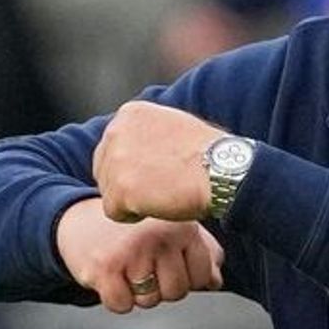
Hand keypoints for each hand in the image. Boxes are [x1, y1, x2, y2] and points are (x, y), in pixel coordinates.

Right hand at [56, 197, 223, 312]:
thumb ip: (202, 252)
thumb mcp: (172, 229)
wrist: (78, 219)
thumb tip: (216, 281)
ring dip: (139, 293)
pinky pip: (122, 306)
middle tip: (147, 267)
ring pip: (150, 301)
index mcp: (182, 226)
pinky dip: (117, 298)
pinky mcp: (104, 268)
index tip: (172, 263)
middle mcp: (159, 237)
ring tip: (129, 268)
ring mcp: (131, 252)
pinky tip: (113, 276)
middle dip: (163, 287)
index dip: (187, 278)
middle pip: (177, 292)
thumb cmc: (134, 229)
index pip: (202, 276)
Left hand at [93, 100, 223, 222]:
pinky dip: (134, 215)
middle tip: (162, 185)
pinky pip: (113, 211)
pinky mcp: (119, 188)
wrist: (223, 171)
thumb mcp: (173, 125)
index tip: (161, 169)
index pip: (113, 147)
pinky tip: (159, 204)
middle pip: (105, 170)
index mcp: (131, 113)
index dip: (135, 165)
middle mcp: (116, 131)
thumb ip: (146, 133)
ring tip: (164, 192)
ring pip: (109, 192)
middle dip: (128, 182)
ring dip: (132, 199)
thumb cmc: (208, 153)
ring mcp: (116, 160)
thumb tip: (133, 150)